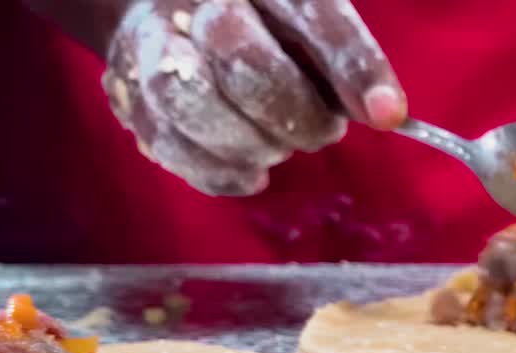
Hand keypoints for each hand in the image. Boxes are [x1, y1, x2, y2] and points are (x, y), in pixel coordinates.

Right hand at [25, 0, 405, 195]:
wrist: (164, 6)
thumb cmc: (260, 21)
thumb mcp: (306, 20)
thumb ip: (343, 60)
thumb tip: (384, 114)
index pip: (313, 15)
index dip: (354, 66)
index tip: (388, 115)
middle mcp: (195, 0)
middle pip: (240, 57)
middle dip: (292, 112)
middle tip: (321, 132)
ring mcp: (150, 40)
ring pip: (187, 99)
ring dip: (247, 143)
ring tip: (276, 149)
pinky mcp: (127, 88)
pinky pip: (164, 140)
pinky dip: (216, 170)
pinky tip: (249, 172)